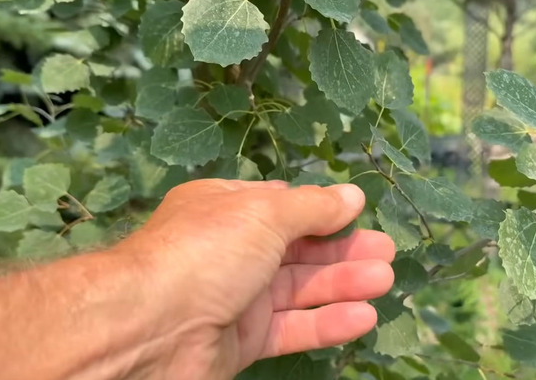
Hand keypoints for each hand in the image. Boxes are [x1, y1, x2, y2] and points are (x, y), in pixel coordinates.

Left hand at [115, 179, 395, 378]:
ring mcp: (235, 297)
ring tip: (385, 279)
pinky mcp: (240, 341)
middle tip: (385, 251)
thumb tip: (351, 195)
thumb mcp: (264, 213)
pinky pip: (290, 327)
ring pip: (298, 288)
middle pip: (296, 248)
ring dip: (343, 283)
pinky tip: (362, 317)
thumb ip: (312, 207)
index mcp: (225, 209)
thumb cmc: (207, 251)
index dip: (320, 210)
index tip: (356, 212)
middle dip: (342, 249)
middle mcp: (230, 251)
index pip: (280, 206)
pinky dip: (325, 322)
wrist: (149, 327)